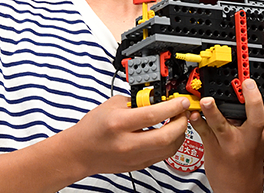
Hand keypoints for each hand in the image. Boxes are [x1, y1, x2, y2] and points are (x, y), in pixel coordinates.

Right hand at [64, 95, 190, 176]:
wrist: (80, 152)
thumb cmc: (93, 127)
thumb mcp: (112, 105)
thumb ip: (135, 101)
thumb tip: (156, 98)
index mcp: (119, 123)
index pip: (153, 115)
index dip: (172, 107)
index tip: (181, 101)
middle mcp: (127, 142)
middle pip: (166, 136)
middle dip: (181, 122)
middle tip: (182, 112)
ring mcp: (134, 157)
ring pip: (168, 149)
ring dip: (179, 134)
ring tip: (177, 123)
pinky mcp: (138, 165)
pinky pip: (162, 155)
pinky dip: (170, 143)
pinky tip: (168, 134)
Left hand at [189, 79, 263, 192]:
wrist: (238, 191)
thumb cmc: (247, 162)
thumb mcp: (260, 142)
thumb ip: (256, 120)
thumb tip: (246, 93)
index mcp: (263, 134)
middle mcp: (249, 138)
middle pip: (256, 118)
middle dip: (253, 100)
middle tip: (248, 84)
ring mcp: (230, 143)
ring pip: (222, 126)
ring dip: (213, 112)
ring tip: (207, 100)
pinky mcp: (213, 147)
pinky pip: (203, 132)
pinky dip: (196, 122)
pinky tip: (192, 113)